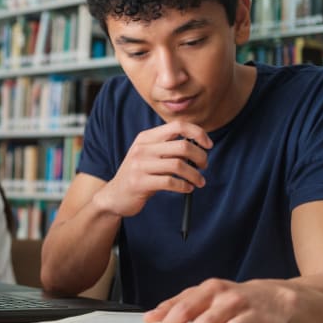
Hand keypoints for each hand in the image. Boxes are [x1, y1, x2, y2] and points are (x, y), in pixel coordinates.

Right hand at [92, 121, 210, 217]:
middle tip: (204, 166)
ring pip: (179, 165)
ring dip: (195, 175)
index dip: (197, 132)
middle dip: (200, 157)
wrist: (115, 196)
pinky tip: (187, 188)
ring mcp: (139, 165)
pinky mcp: (139, 183)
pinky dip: (184, 186)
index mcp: (146, 138)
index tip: (208, 144)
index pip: (177, 126)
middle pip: (182, 146)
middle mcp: (142, 149)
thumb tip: (198, 145)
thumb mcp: (149, 155)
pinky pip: (170, 182)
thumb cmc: (139, 175)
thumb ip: (168, 147)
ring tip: (199, 181)